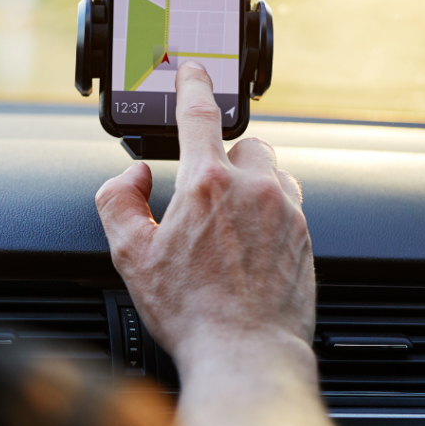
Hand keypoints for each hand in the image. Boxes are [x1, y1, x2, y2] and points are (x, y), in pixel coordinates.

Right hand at [95, 61, 314, 369]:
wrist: (245, 354)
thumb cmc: (189, 311)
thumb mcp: (129, 254)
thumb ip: (118, 200)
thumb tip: (132, 176)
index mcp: (207, 185)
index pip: (199, 115)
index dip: (192, 86)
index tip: (193, 71)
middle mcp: (254, 189)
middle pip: (244, 143)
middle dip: (224, 155)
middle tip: (203, 189)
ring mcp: (287, 213)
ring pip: (271, 170)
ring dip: (251, 180)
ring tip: (228, 218)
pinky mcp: (306, 237)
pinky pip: (289, 202)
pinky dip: (269, 208)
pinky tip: (250, 241)